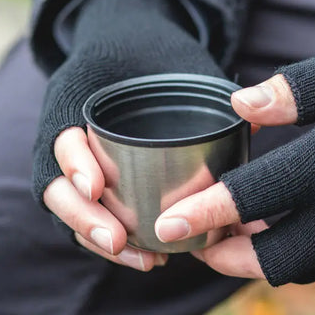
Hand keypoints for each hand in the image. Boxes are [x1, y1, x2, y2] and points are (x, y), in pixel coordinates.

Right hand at [34, 0, 225, 270]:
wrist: (148, 54)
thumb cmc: (163, 58)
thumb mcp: (177, 63)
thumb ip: (208, 90)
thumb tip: (255, 122)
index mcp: (82, 105)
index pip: (62, 139)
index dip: (73, 164)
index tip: (96, 185)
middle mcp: (77, 141)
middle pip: (59, 189)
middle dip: (85, 219)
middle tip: (118, 240)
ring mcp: (87, 166)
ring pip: (78, 214)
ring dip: (104, 241)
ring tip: (146, 260)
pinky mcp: (107, 188)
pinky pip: (103, 220)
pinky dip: (123, 245)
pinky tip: (154, 258)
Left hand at [156, 26, 314, 285]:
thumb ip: (297, 89)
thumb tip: (239, 105)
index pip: (256, 197)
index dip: (203, 212)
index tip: (165, 225)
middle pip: (276, 259)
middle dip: (226, 257)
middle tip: (197, 240)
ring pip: (308, 270)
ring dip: (265, 259)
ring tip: (241, 231)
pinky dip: (306, 260)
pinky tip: (296, 230)